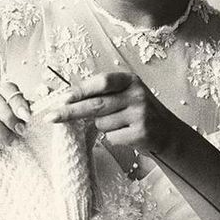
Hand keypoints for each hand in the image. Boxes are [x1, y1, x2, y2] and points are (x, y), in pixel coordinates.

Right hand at [0, 81, 30, 149]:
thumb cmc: (6, 132)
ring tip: (12, 142)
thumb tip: (29, 116)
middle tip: (21, 131)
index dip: (17, 101)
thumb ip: (22, 115)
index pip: (7, 88)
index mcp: (0, 94)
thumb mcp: (17, 121)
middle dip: (9, 116)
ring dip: (2, 131)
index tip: (27, 117)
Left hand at [43, 72, 172, 153]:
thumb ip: (104, 94)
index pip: (101, 82)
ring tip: (120, 125)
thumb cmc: (139, 111)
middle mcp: (137, 94)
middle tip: (51, 117)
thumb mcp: (127, 94)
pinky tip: (127, 135)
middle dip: (70, 112)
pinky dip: (113, 139)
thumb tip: (69, 100)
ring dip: (103, 127)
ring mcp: (140, 114)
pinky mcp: (142, 133)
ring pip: (102, 124)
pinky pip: (111, 138)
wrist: (168, 132)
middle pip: (96, 104)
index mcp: (130, 80)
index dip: (80, 91)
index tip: (62, 99)